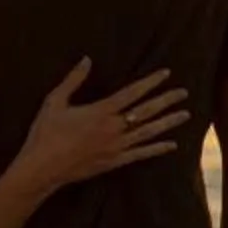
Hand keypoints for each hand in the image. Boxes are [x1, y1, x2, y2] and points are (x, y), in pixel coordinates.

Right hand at [11, 61, 186, 194]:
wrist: (42, 168)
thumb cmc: (45, 133)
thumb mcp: (55, 101)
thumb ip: (73, 80)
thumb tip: (86, 59)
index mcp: (101, 111)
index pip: (132, 93)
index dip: (151, 82)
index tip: (167, 73)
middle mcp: (113, 128)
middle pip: (146, 112)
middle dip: (166, 101)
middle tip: (184, 93)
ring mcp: (116, 147)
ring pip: (148, 132)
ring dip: (168, 122)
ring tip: (185, 114)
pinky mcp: (114, 162)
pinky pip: (141, 154)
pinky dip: (157, 149)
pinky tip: (171, 144)